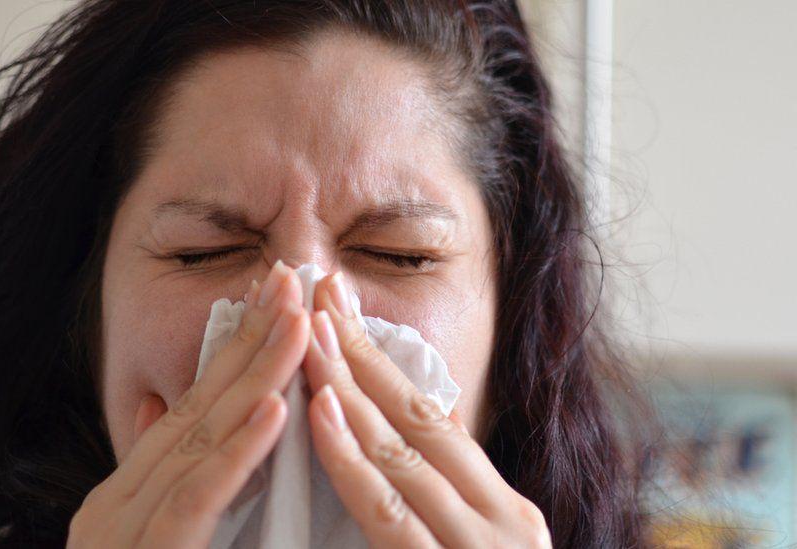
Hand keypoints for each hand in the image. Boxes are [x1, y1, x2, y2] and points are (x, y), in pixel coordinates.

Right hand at [67, 261, 309, 547]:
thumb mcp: (144, 541)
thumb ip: (155, 483)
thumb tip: (158, 412)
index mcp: (120, 495)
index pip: (187, 410)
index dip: (232, 352)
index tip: (272, 305)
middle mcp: (117, 502)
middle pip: (196, 407)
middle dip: (249, 341)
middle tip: (289, 282)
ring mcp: (124, 529)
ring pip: (201, 438)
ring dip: (255, 377)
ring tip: (297, 325)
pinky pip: (196, 495)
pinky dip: (237, 451)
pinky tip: (274, 410)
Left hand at [301, 272, 551, 548]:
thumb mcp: (492, 543)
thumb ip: (463, 489)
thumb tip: (435, 418)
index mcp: (506, 508)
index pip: (433, 417)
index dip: (383, 359)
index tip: (343, 309)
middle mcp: (498, 519)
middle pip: (416, 418)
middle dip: (362, 352)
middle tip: (321, 295)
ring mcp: (473, 544)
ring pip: (397, 452)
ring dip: (348, 387)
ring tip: (311, 332)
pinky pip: (386, 510)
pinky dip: (349, 457)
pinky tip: (321, 410)